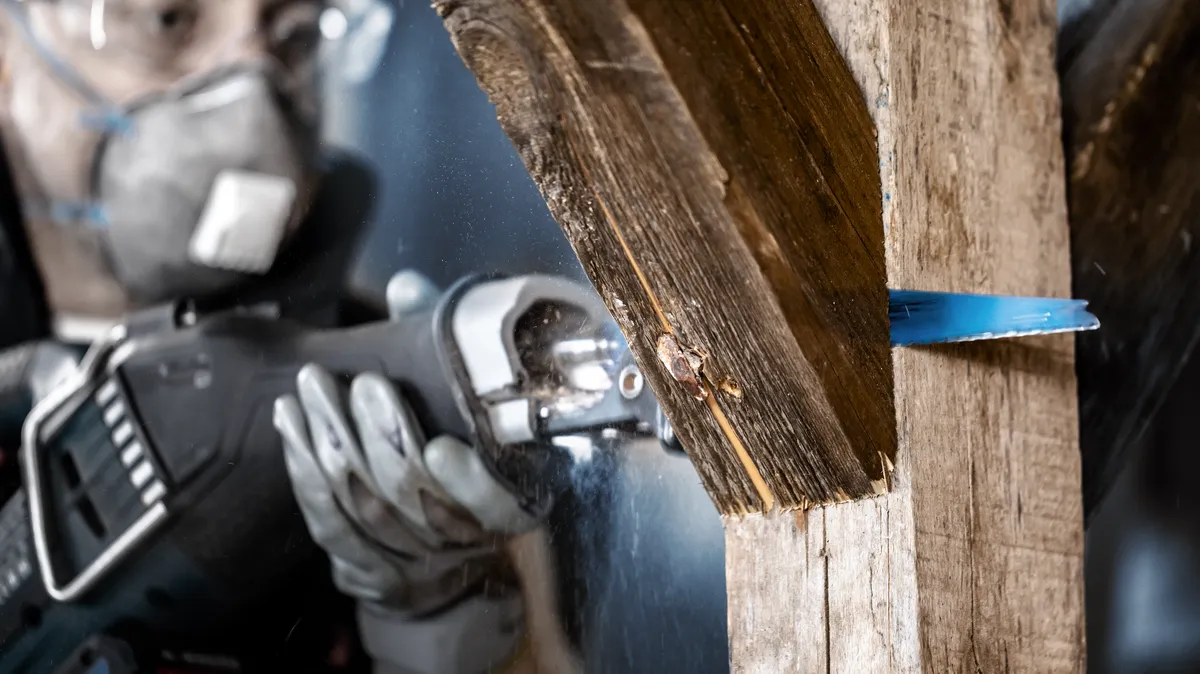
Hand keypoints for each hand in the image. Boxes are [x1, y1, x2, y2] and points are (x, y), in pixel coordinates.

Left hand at [271, 271, 538, 613]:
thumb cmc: (457, 439)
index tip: (440, 449)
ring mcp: (414, 566)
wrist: (440, 537)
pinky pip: (330, 527)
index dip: (470, 485)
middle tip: (352, 385)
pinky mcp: (369, 573)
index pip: (497, 509)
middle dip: (379, 439)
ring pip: (366, 514)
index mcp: (508, 504)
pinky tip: (291, 427)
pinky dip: (306, 475)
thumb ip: (444, 341)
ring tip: (308, 391)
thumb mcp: (463, 390)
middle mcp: (465, 544)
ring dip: (331, 448)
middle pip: (415, 501)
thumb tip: (406, 288)